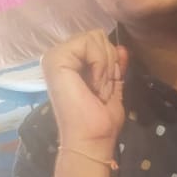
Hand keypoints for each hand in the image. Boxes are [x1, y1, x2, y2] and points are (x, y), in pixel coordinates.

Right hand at [42, 30, 129, 154]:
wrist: (91, 139)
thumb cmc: (100, 121)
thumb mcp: (112, 87)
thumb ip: (114, 67)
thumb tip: (121, 48)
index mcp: (70, 63)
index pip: (98, 42)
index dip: (111, 62)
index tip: (107, 87)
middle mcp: (60, 56)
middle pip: (98, 36)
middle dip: (109, 62)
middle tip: (101, 90)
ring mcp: (54, 56)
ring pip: (95, 37)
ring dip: (105, 66)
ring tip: (97, 90)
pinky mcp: (55, 58)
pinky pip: (88, 43)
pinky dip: (99, 65)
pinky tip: (93, 85)